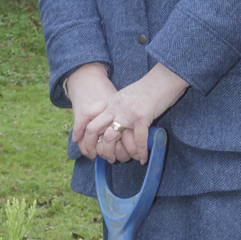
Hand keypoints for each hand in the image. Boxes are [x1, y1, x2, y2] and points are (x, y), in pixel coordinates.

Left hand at [67, 60, 188, 162]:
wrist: (164, 79)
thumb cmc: (148, 88)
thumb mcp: (125, 95)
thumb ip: (116, 106)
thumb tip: (111, 119)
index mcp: (110, 101)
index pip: (86, 113)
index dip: (78, 128)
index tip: (76, 140)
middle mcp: (115, 107)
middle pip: (93, 129)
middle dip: (90, 146)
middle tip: (93, 156)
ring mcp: (127, 113)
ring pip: (110, 137)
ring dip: (111, 153)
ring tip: (115, 160)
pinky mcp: (142, 118)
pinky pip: (137, 140)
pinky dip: (140, 152)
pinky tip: (142, 159)